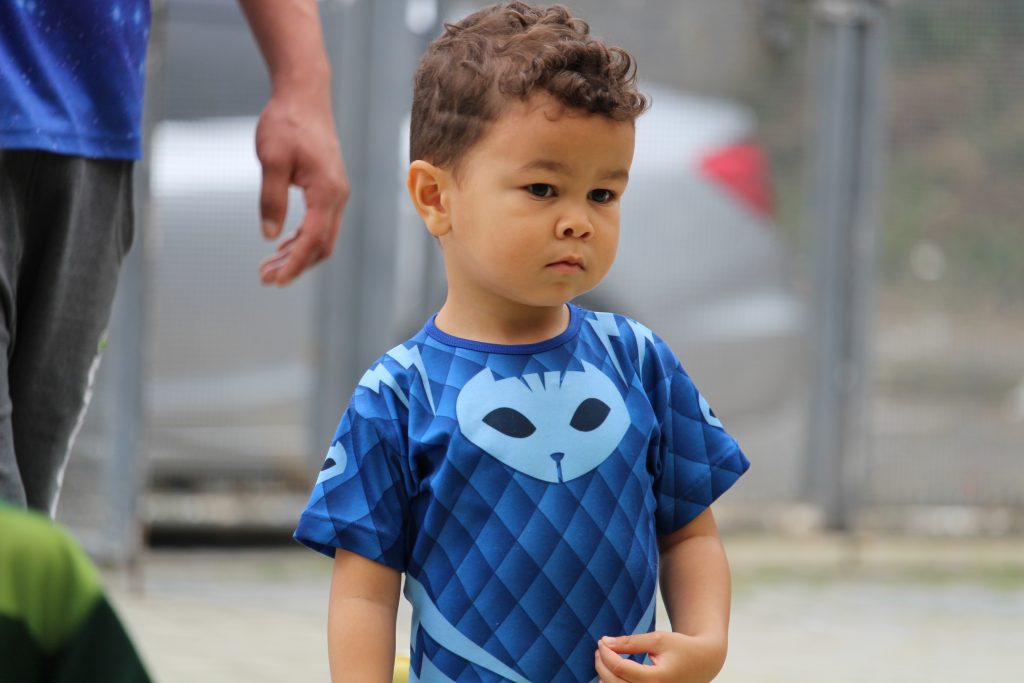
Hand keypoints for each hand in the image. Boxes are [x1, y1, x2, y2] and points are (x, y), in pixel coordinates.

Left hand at [254, 89, 348, 285]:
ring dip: (298, 254)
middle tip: (265, 278)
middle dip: (296, 265)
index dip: (294, 264)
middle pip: (322, 245)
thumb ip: (271, 199)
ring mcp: (336, 194)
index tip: (274, 281)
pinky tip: (282, 245)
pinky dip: (302, 239)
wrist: (304, 95)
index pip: (313, 239)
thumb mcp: (271, 160)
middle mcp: (338, 197)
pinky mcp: (329, 189)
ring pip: (322, 237)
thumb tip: (270, 236)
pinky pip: (321, 223)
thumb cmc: (287, 123)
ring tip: (268, 266)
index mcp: (327, 191)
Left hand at [594, 632, 725, 682]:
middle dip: (602, 665)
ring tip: (604, 659)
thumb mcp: (658, 639)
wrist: (704, 663)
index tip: (601, 640)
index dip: (606, 653)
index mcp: (656, 679)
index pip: (620, 668)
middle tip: (600, 649)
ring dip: (606, 677)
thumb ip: (630, 642)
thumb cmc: (682, 649)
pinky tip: (612, 674)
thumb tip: (606, 642)